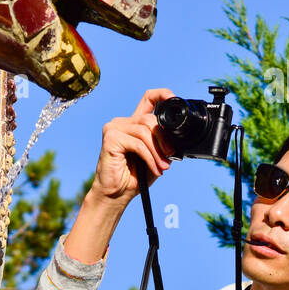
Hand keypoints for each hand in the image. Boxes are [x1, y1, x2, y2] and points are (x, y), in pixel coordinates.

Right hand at [89, 88, 176, 209]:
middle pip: (150, 119)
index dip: (162, 94)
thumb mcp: (156, 157)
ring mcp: (114, 128)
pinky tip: (154, 168)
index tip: (174, 98)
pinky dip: (149, 157)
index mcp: (134, 123)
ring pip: (144, 131)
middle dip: (164, 139)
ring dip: (157, 152)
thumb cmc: (135, 177)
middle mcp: (122, 122)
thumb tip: (178, 136)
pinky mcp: (110, 138)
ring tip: (162, 167)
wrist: (116, 194)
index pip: (148, 99)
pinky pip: (137, 143)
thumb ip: (164, 143)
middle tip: (170, 156)